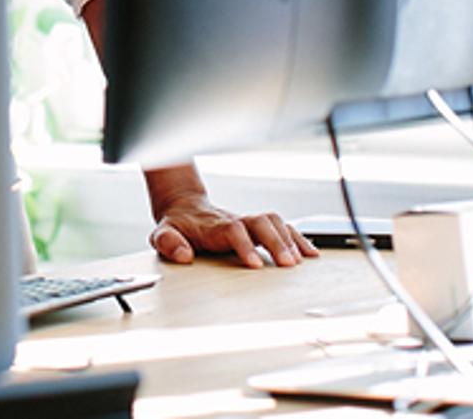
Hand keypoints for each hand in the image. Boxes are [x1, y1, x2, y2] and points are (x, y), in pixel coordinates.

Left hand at [149, 193, 318, 268]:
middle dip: (276, 242)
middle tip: (288, 265)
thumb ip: (168, 243)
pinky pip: (281, 227)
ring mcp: (248, 222)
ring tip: (301, 261)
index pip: (232, 230)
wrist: (184, 208)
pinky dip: (298, 238)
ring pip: (274, 222)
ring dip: (290, 240)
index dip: (245, 245)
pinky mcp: (257, 227)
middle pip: (260, 223)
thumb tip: (183, 255)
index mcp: (213, 226)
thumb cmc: (177, 226)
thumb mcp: (162, 234)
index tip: (255, 264)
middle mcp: (235, 220)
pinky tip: (310, 253)